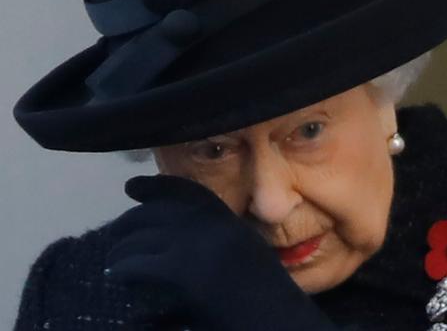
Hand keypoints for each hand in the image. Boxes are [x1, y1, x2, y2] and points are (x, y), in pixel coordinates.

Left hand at [104, 174, 337, 330]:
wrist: (278, 323)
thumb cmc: (266, 302)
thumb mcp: (246, 258)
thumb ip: (218, 243)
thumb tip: (177, 244)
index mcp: (229, 222)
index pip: (187, 191)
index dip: (156, 185)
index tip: (132, 185)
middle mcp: (212, 226)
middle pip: (159, 211)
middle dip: (130, 220)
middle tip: (115, 234)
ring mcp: (197, 246)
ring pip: (143, 238)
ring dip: (121, 251)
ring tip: (113, 264)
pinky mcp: (182, 272)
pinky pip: (138, 265)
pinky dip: (123, 270)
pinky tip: (117, 276)